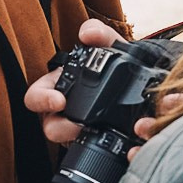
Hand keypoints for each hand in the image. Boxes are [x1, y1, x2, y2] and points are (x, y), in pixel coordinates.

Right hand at [31, 20, 121, 145]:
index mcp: (60, 87)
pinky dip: (101, 147)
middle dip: (60, 129)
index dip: (41, 100)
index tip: (58, 101)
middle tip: (77, 126)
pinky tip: (115, 142)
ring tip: (96, 133)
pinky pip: (91, 149)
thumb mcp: (111, 46)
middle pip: (50, 127)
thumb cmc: (118, 66)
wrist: (146, 85)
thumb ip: (100, 35)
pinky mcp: (95, 142)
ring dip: (78, 140)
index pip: (35, 97)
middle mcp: (64, 111)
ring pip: (68, 143)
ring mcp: (78, 129)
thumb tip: (87, 34)